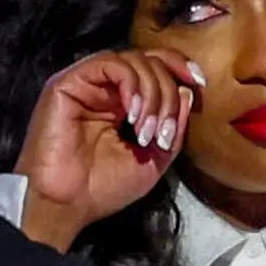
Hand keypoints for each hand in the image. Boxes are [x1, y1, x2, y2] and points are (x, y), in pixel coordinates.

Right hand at [11, 47, 202, 250]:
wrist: (66, 205)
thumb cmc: (102, 189)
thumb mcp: (153, 161)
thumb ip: (172, 127)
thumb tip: (187, 92)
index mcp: (123, 102)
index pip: (154, 66)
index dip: (179, 67)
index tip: (200, 84)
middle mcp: (105, 88)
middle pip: (150, 62)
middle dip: (168, 95)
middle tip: (163, 132)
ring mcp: (86, 83)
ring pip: (133, 60)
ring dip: (152, 94)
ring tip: (145, 131)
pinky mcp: (68, 82)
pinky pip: (109, 63)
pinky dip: (131, 84)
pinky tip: (132, 113)